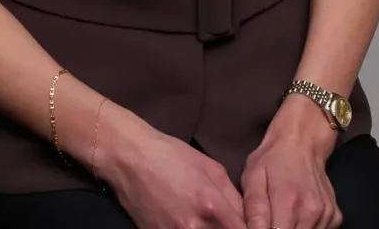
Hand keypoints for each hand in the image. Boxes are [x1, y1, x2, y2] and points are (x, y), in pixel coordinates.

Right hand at [98, 108, 247, 228]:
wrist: (130, 158)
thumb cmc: (172, 156)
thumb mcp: (211, 168)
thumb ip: (234, 198)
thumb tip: (249, 220)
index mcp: (211, 206)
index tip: (248, 227)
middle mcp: (194, 228)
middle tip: (226, 222)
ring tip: (205, 220)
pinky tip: (188, 221)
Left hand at [241, 99, 342, 228]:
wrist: (303, 139)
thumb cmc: (272, 157)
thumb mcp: (252, 176)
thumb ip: (254, 209)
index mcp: (288, 202)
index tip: (261, 224)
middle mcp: (311, 212)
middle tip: (272, 217)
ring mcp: (326, 215)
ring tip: (283, 214)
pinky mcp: (336, 216)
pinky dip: (307, 228)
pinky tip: (299, 213)